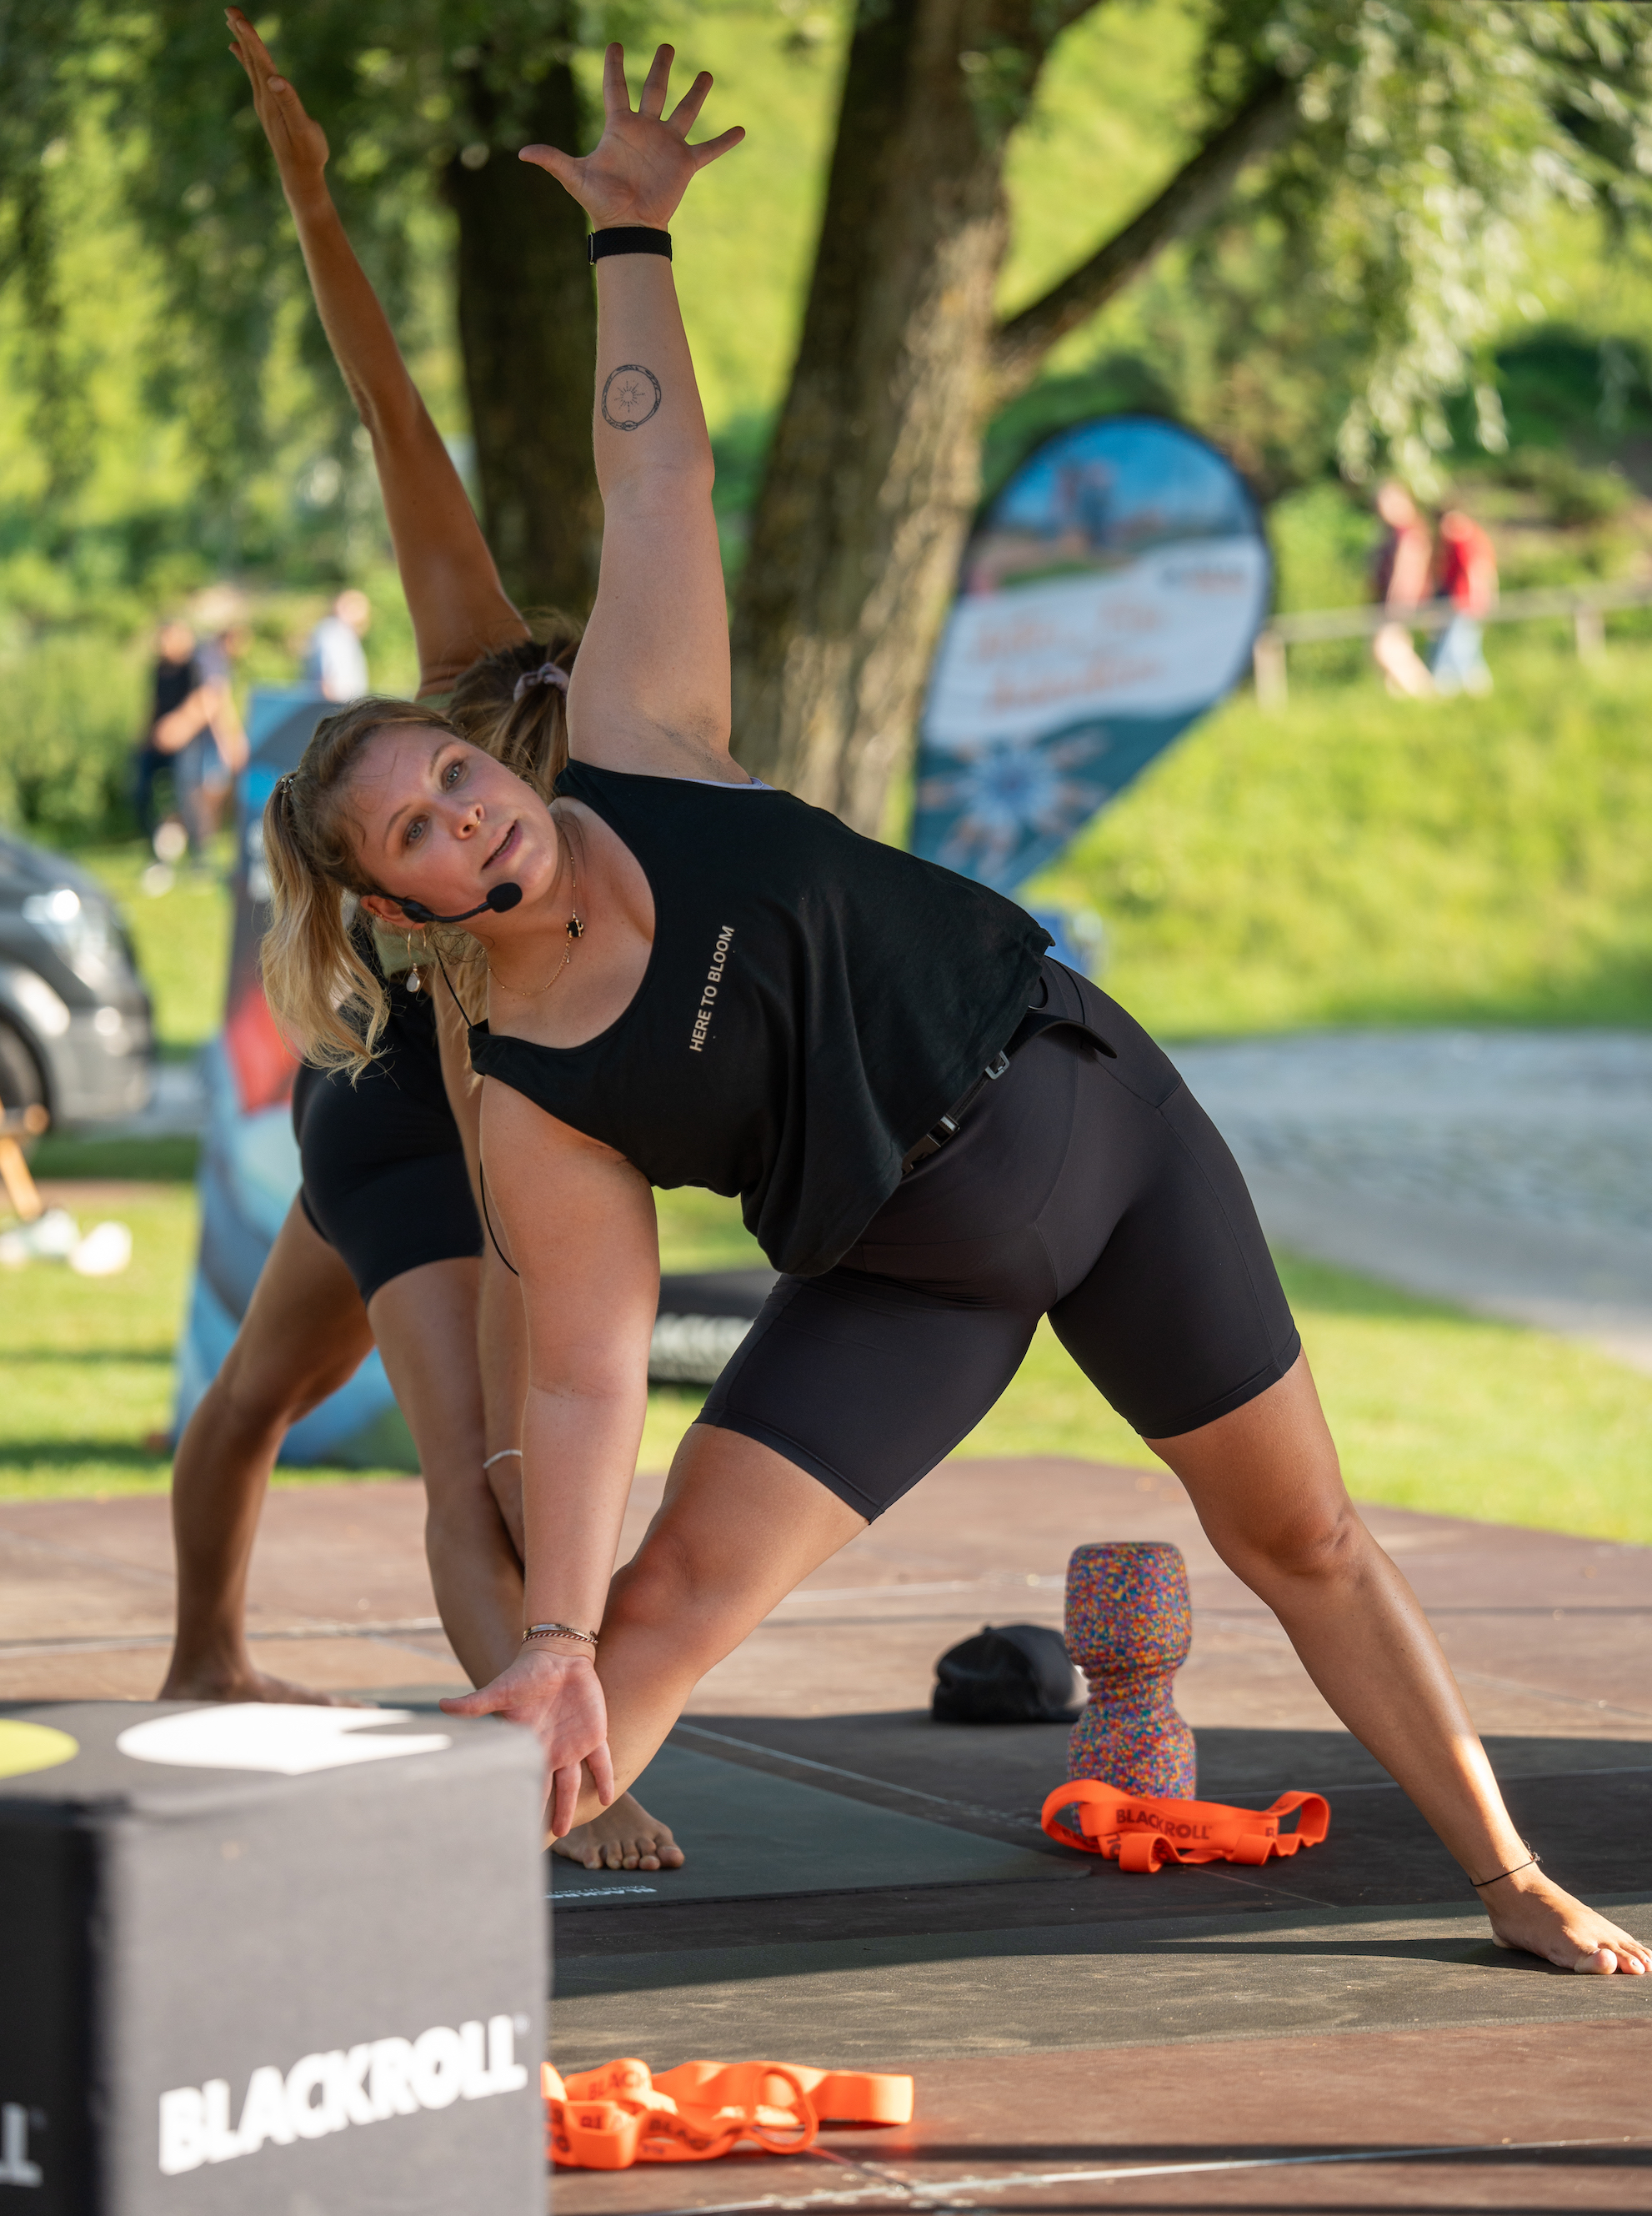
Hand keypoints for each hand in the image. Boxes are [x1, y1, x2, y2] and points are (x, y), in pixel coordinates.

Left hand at [226, 8, 329, 199]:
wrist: (300, 176)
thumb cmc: (308, 153)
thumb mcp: (303, 128)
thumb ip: (289, 102)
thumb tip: (275, 78)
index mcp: (272, 99)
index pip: (260, 63)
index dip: (251, 40)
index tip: (239, 20)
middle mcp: (263, 98)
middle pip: (250, 59)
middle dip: (242, 33)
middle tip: (229, 10)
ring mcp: (264, 102)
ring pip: (250, 64)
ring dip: (242, 42)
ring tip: (232, 21)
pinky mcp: (268, 106)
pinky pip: (253, 75)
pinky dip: (244, 58)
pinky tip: (235, 48)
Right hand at [440, 1646, 615, 1837]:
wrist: (558, 1657)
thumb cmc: (526, 1673)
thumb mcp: (501, 1690)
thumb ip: (475, 1703)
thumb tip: (441, 1705)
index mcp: (528, 1744)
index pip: (522, 1778)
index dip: (517, 1799)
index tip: (509, 1825)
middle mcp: (550, 1751)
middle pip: (546, 1790)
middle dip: (541, 1814)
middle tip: (535, 1840)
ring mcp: (573, 1745)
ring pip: (572, 1784)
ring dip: (569, 1807)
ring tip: (563, 1831)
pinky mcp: (594, 1734)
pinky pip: (601, 1762)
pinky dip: (605, 1779)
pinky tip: (607, 1799)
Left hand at [519, 43, 742, 231]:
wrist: (628, 227)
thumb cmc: (600, 203)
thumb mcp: (575, 177)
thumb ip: (553, 160)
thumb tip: (522, 153)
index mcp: (619, 128)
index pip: (615, 89)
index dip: (614, 67)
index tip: (614, 45)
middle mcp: (645, 131)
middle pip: (654, 91)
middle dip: (660, 68)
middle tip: (667, 47)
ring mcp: (666, 145)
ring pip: (684, 112)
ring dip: (695, 93)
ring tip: (705, 74)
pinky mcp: (684, 164)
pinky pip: (708, 150)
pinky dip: (724, 141)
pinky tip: (741, 129)